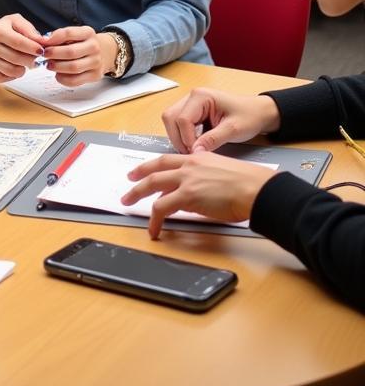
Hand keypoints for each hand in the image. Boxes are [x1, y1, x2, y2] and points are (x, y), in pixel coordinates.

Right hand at [0, 13, 45, 82]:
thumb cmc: (5, 28)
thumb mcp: (16, 21)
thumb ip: (30, 30)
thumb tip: (43, 42)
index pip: (18, 43)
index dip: (32, 48)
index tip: (42, 50)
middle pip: (16, 58)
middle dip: (31, 60)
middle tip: (37, 57)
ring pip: (11, 71)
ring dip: (23, 69)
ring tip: (26, 62)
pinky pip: (3, 78)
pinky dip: (13, 76)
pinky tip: (15, 67)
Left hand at [41, 27, 115, 87]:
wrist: (104, 52)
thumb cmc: (82, 43)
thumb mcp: (75, 34)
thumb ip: (60, 36)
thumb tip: (44, 42)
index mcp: (88, 33)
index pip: (69, 33)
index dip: (54, 38)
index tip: (43, 42)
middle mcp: (94, 47)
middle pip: (71, 52)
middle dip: (53, 54)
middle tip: (44, 54)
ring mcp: (96, 62)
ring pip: (73, 67)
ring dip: (57, 67)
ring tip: (49, 65)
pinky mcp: (95, 76)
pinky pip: (76, 80)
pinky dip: (63, 79)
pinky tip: (57, 74)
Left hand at [121, 152, 276, 238]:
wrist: (257, 189)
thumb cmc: (249, 184)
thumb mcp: (222, 172)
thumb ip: (205, 178)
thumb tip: (194, 193)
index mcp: (198, 158)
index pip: (169, 160)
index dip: (153, 165)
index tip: (144, 169)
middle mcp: (189, 165)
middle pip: (155, 169)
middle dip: (139, 177)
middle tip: (128, 182)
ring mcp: (186, 179)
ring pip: (153, 185)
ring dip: (137, 194)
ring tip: (128, 202)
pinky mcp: (187, 196)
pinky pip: (162, 208)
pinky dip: (155, 219)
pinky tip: (154, 228)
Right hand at [161, 87, 280, 153]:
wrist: (258, 113)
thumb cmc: (249, 116)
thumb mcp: (233, 130)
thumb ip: (212, 140)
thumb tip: (195, 152)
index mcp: (201, 96)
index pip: (182, 119)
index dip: (186, 138)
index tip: (196, 152)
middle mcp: (191, 97)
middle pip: (170, 117)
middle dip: (178, 138)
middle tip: (191, 153)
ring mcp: (189, 103)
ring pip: (171, 120)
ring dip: (178, 137)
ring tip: (192, 149)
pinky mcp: (191, 111)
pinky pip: (177, 123)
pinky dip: (182, 135)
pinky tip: (194, 143)